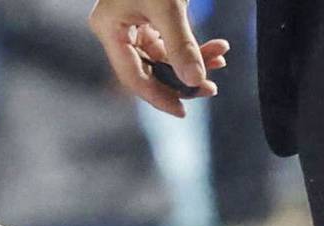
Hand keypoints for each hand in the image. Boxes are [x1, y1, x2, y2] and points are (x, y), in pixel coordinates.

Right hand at [87, 1, 228, 117]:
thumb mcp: (169, 6)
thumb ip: (182, 45)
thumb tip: (197, 82)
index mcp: (109, 29)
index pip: (132, 75)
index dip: (157, 96)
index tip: (182, 111)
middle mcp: (117, 30)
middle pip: (148, 68)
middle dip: (181, 77)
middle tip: (209, 88)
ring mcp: (132, 23)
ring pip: (162, 56)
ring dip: (192, 60)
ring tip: (220, 58)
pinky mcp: (150, 15)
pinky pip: (169, 41)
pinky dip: (191, 45)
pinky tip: (214, 48)